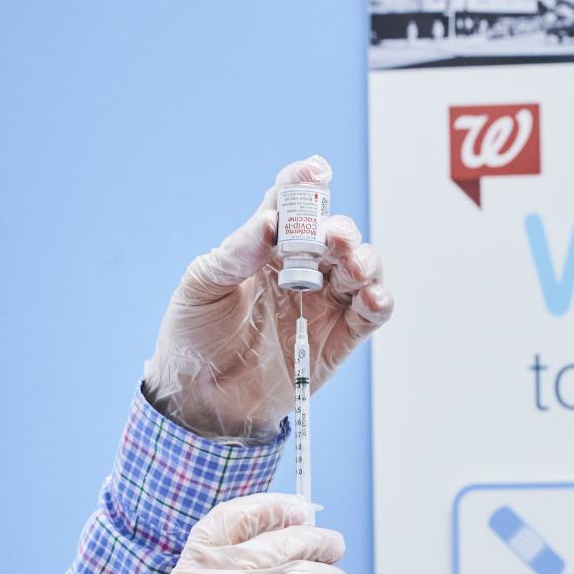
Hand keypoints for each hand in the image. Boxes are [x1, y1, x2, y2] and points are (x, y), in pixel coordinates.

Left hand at [144, 156, 393, 441]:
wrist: (197, 401)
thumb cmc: (193, 337)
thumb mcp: (201, 287)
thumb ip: (235, 253)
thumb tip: (270, 223)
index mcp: (266, 249)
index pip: (291, 206)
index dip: (306, 184)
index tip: (317, 172)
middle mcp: (300, 270)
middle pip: (334, 236)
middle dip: (340, 230)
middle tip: (332, 237)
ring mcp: (322, 305)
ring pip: (361, 270)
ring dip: (365, 261)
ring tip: (354, 267)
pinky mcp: (338, 341)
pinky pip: (369, 316)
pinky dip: (379, 302)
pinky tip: (372, 298)